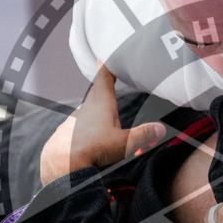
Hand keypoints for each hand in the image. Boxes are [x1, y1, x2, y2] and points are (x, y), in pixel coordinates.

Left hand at [39, 65, 165, 184]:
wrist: (62, 164)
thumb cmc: (93, 149)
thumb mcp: (125, 143)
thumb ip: (144, 135)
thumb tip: (160, 129)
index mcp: (101, 104)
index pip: (103, 78)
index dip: (105, 66)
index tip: (104, 57)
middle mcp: (85, 108)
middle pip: (95, 93)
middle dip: (101, 88)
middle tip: (105, 81)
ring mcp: (72, 121)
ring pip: (85, 111)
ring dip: (93, 111)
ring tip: (101, 118)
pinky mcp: (64, 134)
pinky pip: (76, 127)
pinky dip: (83, 129)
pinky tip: (87, 139)